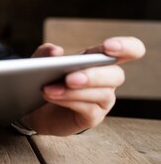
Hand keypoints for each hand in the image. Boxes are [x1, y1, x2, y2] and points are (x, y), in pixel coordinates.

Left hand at [20, 37, 145, 135]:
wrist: (34, 107)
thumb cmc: (45, 79)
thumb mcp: (40, 62)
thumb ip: (45, 54)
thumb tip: (56, 51)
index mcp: (99, 58)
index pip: (129, 50)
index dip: (126, 47)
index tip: (108, 47)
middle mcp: (107, 78)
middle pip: (116, 75)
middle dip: (93, 75)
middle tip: (69, 78)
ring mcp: (102, 99)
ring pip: (101, 93)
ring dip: (74, 91)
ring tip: (49, 89)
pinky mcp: (93, 116)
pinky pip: (89, 109)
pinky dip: (69, 101)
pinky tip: (52, 97)